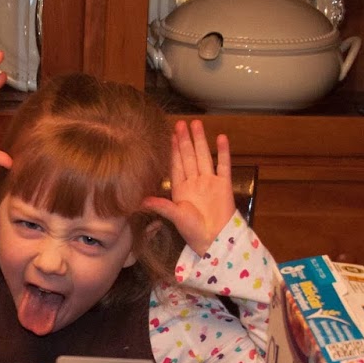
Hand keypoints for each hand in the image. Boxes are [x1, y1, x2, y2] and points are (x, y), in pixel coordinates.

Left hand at [142, 119, 233, 254]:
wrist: (215, 239)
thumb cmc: (193, 231)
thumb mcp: (175, 216)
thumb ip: (160, 205)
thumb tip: (139, 201)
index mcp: (181, 189)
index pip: (176, 164)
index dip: (173, 150)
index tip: (169, 135)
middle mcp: (195, 182)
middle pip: (189, 156)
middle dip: (185, 140)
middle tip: (181, 123)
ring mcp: (210, 182)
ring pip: (204, 156)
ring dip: (200, 140)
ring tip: (196, 124)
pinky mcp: (224, 185)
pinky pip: (223, 165)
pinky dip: (223, 152)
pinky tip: (221, 138)